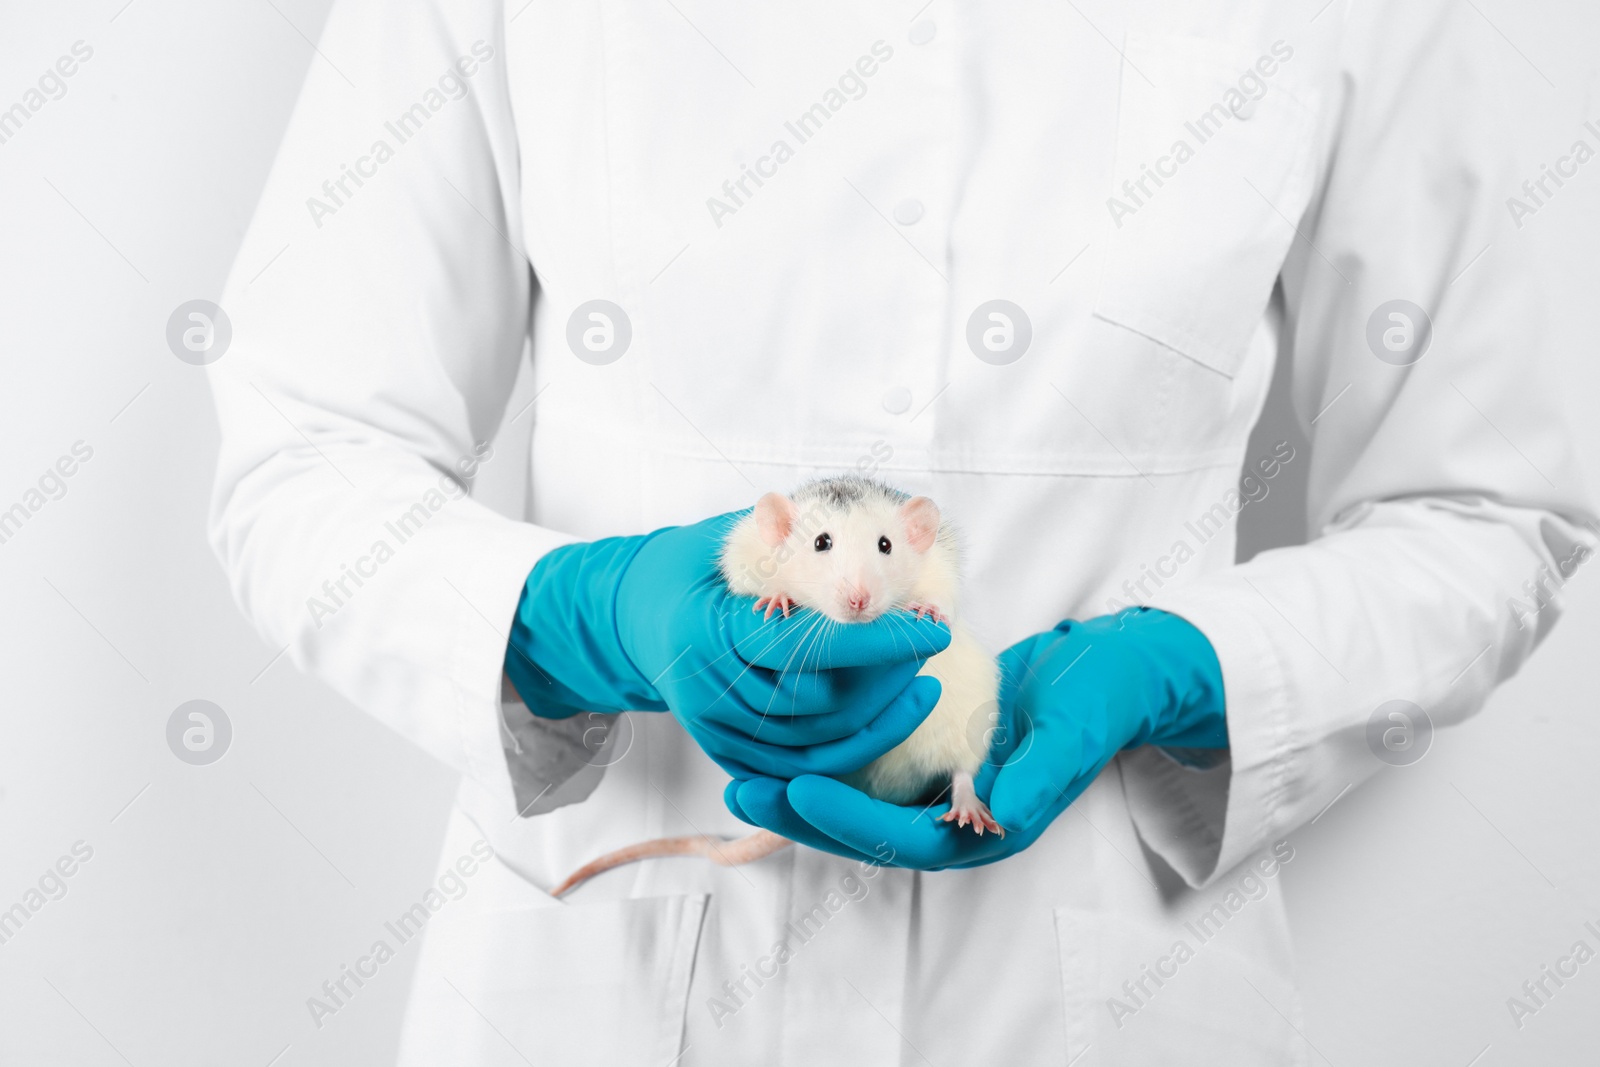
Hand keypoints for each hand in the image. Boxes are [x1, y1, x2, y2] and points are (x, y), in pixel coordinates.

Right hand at [504, 512, 951, 779]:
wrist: (631, 617)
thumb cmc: (692, 568)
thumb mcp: (730, 540)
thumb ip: (791, 539)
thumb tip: (890, 514)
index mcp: (707, 629)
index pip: (804, 644)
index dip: (877, 642)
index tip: (934, 626)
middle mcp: (707, 688)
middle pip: (821, 702)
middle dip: (889, 677)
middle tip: (932, 641)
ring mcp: (715, 728)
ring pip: (818, 745)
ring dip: (882, 715)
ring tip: (921, 677)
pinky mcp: (726, 753)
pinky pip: (802, 768)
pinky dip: (852, 747)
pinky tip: (890, 714)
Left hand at [724, 607, 1226, 868]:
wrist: (1110, 672)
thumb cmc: (1097, 696)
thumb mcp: (1074, 726)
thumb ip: (1041, 770)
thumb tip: (1001, 810)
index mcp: (990, 829)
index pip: (903, 837)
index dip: (846, 819)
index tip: (796, 789)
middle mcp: (958, 822)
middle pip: (865, 832)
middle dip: (801, 816)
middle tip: (741, 791)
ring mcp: (940, 794)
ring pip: (857, 806)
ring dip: (800, 794)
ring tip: (742, 774)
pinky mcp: (928, 763)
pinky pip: (867, 773)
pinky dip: (825, 762)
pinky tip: (780, 743)